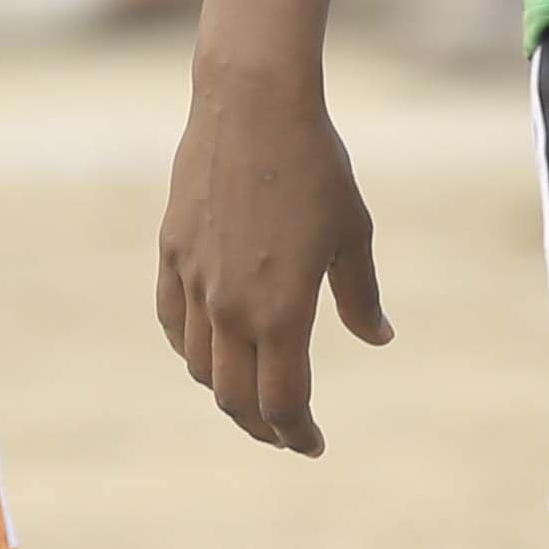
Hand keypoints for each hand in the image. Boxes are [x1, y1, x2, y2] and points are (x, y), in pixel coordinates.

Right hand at [154, 63, 391, 454]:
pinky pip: (172, 321)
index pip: (283, 403)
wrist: (253, 104)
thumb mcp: (353, 233)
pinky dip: (188, 348)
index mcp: (282, 312)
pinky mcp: (172, 252)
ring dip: (225, 390)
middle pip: (235, 398)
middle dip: (263, 426)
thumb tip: (376, 337)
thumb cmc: (316, 166)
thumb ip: (360, 296)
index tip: (312, 444)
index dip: (297, 434)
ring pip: (199, 366)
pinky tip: (209, 346)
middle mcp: (231, 308)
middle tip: (286, 431)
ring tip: (251, 390)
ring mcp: (194, 281)